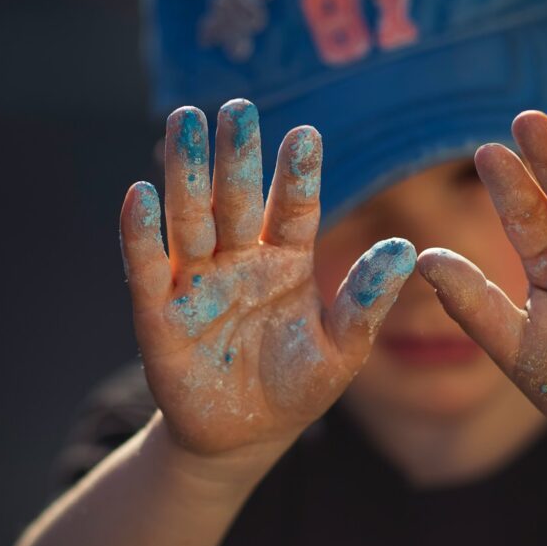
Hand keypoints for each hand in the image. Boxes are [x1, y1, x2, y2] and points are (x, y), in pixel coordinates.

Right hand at [120, 100, 414, 456]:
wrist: (244, 437)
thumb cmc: (297, 387)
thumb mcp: (342, 350)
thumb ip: (366, 302)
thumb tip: (406, 250)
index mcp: (286, 261)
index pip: (292, 208)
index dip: (297, 173)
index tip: (307, 134)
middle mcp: (239, 260)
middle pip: (235, 199)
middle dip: (236, 155)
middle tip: (236, 108)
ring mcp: (196, 283)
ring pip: (190, 219)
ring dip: (186, 172)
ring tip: (185, 122)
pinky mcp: (158, 315)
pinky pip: (146, 268)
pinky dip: (141, 234)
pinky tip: (139, 194)